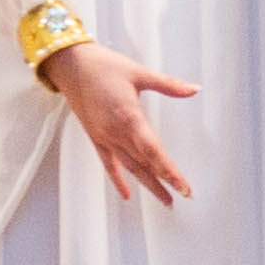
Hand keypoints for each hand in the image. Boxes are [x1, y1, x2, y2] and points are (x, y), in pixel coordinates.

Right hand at [43, 40, 196, 204]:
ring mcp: (104, 137)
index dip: (169, 170)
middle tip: (183, 196)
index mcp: (129, 116)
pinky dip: (117, 180)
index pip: (153, 151)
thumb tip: (194, 89)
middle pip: (144, 163)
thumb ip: (168, 85)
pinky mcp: (95, 137)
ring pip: (129, 167)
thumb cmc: (104, 65)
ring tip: (165, 200)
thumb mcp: (139, 72)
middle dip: (164, 181)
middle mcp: (115, 132)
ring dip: (148, 184)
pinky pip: (108, 163)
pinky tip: (126, 195)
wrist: (70, 64)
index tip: (184, 186)